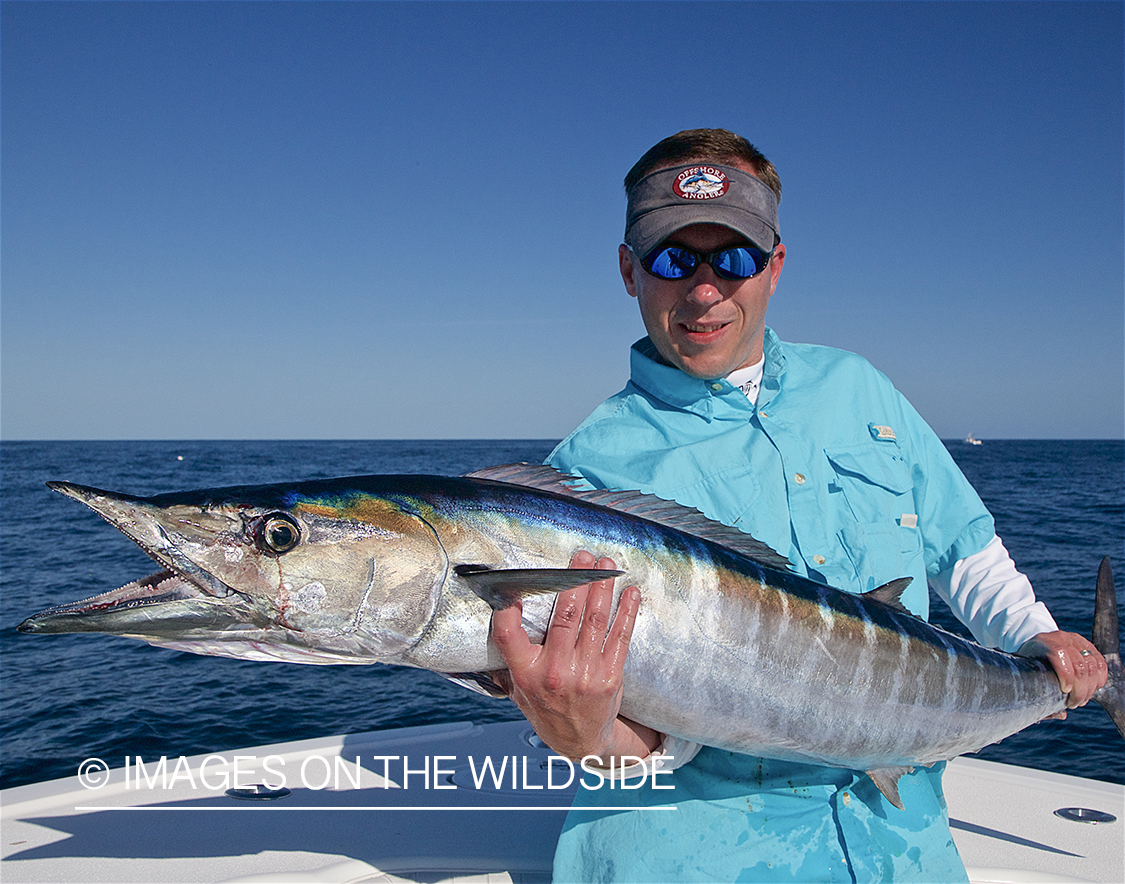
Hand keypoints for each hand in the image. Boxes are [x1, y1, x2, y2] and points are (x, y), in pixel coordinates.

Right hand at [490, 550, 658, 761]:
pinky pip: (620, 638)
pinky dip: (627, 612)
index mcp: (525, 673)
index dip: (507, 608)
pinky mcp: (610, 677)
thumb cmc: (545, 705)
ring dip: (602, 588)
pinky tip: (630, 593)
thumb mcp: (516, 688)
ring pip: (594, 621)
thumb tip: (495, 614)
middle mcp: (554, 673)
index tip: (514, 582)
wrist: (579, 742)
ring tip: (605, 564)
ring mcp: (584, 675)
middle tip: (582, 557)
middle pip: (564, 617)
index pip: (509, 634)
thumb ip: (507, 657)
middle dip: (574, 581)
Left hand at [1018, 631, 1107, 714]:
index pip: (1058, 653)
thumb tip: (1061, 715)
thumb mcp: (1026, 676)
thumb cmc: (1029, 665)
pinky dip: (1099, 680)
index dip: (1065, 674)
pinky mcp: (1086, 645)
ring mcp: (1074, 640)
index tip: (1065, 692)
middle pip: (1079, 664)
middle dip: (1080, 690)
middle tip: (1073, 703)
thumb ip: (1038, 695)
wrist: (1035, 645)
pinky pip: (1100, 664)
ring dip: (1090, 689)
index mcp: (1041, 642)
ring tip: (1081, 700)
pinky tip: (1091, 689)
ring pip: (1092, 666)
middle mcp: (1059, 638)